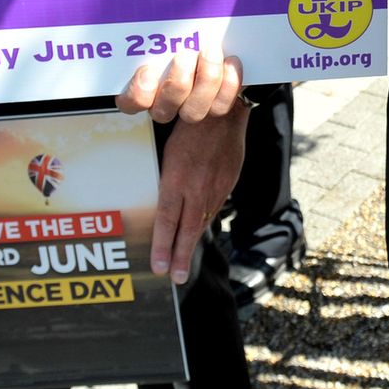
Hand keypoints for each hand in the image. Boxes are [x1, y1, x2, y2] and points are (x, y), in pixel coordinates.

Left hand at [116, 52, 247, 282]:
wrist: (225, 109)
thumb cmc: (188, 124)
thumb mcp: (169, 149)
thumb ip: (168, 177)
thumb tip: (160, 198)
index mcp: (176, 179)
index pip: (166, 221)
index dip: (162, 246)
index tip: (159, 268)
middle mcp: (196, 188)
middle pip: (186, 230)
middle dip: (179, 257)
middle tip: (175, 279)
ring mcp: (215, 188)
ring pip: (201, 222)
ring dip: (191, 244)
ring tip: (184, 265)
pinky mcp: (229, 182)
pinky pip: (214, 207)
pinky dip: (205, 221)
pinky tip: (199, 230)